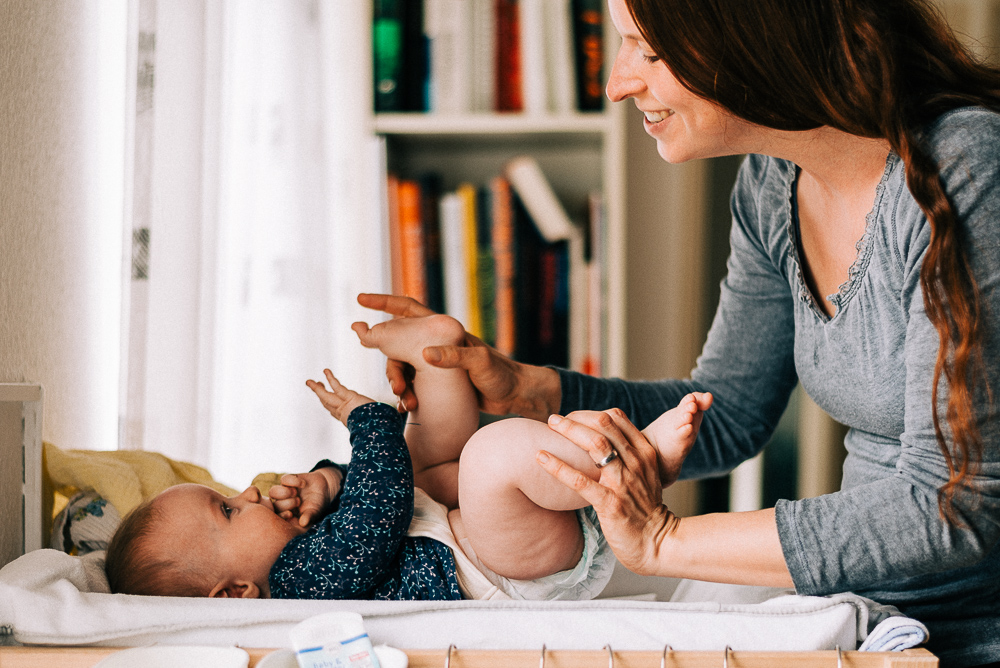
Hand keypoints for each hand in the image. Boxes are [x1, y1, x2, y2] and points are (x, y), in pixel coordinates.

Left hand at [268, 467, 342, 527]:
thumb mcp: (314, 512)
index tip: (290, 514)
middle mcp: (282, 503)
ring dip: (283, 493)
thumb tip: (303, 523)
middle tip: (298, 502)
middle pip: (274, 505)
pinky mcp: (288, 480)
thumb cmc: (317, 504)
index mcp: (287, 514)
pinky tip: (303, 484)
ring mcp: (284, 491)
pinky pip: (283, 479)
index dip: (280, 516)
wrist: (324, 488)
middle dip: (286, 504)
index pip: (276, 518)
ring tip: (295, 493)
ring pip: (273, 492)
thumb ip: (308, 517)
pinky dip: (293, 481)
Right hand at [357, 293, 560, 419]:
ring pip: (404, 368)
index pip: (408, 310)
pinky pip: (413, 386)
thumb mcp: (479, 364)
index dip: (384, 303)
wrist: (515, 396)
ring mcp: (435, 364)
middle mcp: (436, 344)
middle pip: (399, 345)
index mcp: (443, 331)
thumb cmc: (502, 374)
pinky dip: (408, 396)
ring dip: (400, 384)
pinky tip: (408, 408)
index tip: (360, 301)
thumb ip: (455, 357)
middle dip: (389, 362)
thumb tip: (426, 354)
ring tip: (407, 401)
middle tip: (394, 385)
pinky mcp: (438, 384)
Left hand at [536, 408, 678, 575]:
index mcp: (644, 452)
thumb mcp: (644, 474)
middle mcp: (636, 462)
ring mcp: (623, 482)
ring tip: (547, 428)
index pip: (615, 418)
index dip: (589, 414)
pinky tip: (541, 457)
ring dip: (568, 431)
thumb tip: (598, 438)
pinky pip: (580, 481)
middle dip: (575, 418)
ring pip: (595, 444)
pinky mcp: (610, 503)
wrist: (656, 542)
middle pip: (603, 426)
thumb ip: (627, 454)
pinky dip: (558, 466)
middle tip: (553, 420)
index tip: (571, 418)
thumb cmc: (644, 508)